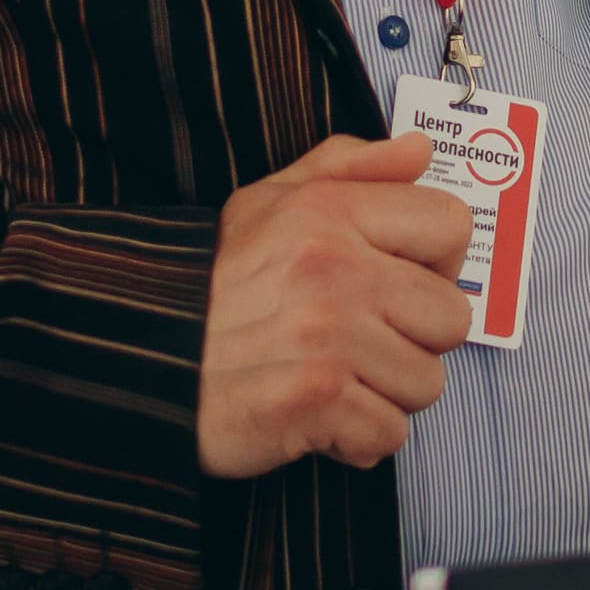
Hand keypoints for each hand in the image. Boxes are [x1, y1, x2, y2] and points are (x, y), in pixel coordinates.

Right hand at [196, 135, 475, 478]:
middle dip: (412, 341)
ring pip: (425, 383)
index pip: (452, 226)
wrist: (137, 362)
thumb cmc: (206, 286)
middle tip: (359, 342)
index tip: (399, 282)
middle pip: (451, 318)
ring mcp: (331, 335)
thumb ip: (347, 167)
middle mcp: (336, 266)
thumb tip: (419, 149)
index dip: (437, 262)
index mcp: (331, 210)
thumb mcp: (267, 202)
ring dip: (383, 394)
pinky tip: (318, 418)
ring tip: (332, 378)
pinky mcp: (318, 398)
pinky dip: (355, 440)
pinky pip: (388, 434)